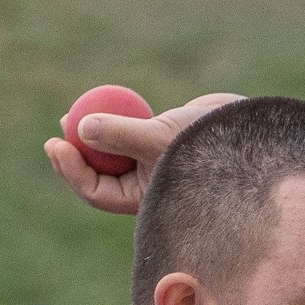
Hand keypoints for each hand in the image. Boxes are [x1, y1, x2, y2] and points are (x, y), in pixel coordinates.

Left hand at [43, 91, 245, 215]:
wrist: (247, 133)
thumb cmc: (206, 144)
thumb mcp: (159, 138)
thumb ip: (120, 133)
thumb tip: (81, 127)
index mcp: (144, 199)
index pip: (98, 192)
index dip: (72, 171)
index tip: (56, 144)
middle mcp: (146, 187)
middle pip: (99, 176)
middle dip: (75, 155)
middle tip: (57, 133)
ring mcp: (152, 164)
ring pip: (111, 154)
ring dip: (89, 136)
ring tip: (69, 116)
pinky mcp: (159, 140)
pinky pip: (127, 133)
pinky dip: (113, 120)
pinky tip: (100, 105)